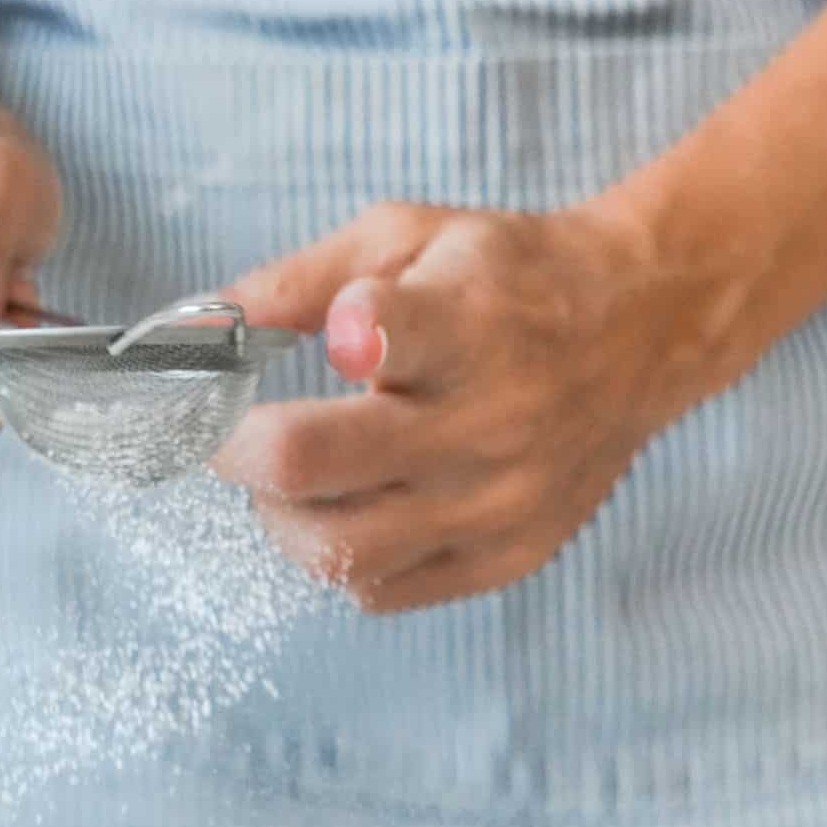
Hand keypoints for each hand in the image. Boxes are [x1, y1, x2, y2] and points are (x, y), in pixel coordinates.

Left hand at [216, 197, 713, 611]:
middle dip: (236, 450)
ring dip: (281, 517)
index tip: (284, 342)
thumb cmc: (505, 281)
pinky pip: (381, 591)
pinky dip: (341, 560)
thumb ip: (296, 280)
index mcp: (469, 322)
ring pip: (338, 549)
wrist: (636, 333)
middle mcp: (489, 421)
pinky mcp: (505, 558)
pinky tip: (349, 512)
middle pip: (313, 464)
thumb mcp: (407, 236)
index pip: (388, 334)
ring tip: (289, 480)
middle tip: (229, 432)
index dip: (325, 335)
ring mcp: (498, 503)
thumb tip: (190, 330)